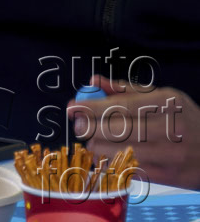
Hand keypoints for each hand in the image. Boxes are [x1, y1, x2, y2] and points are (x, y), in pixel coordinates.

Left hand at [73, 78, 199, 189]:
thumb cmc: (185, 120)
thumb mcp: (163, 97)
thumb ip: (126, 89)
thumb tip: (95, 81)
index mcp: (167, 103)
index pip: (122, 105)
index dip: (92, 107)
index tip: (73, 108)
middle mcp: (171, 128)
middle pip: (119, 129)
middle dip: (91, 128)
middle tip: (79, 126)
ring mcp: (171, 155)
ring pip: (122, 152)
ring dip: (100, 147)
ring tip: (93, 141)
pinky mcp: (170, 177)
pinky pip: (133, 170)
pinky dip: (115, 163)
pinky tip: (107, 156)